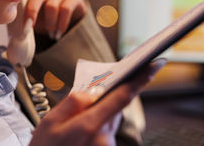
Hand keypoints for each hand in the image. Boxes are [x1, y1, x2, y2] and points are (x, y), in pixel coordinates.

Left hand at [25, 0, 86, 38]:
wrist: (70, 28)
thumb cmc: (46, 25)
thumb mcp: (33, 22)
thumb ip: (23, 20)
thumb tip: (15, 32)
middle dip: (32, 12)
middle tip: (30, 28)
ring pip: (52, 5)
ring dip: (50, 23)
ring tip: (51, 34)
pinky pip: (66, 9)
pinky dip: (61, 24)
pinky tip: (59, 33)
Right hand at [29, 59, 166, 145]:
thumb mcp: (50, 122)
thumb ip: (72, 102)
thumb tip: (92, 91)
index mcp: (90, 126)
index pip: (121, 97)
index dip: (139, 80)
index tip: (153, 66)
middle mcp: (103, 139)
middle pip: (114, 107)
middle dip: (104, 98)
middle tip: (87, 97)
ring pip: (109, 120)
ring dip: (98, 114)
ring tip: (74, 123)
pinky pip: (105, 132)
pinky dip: (96, 127)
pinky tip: (78, 133)